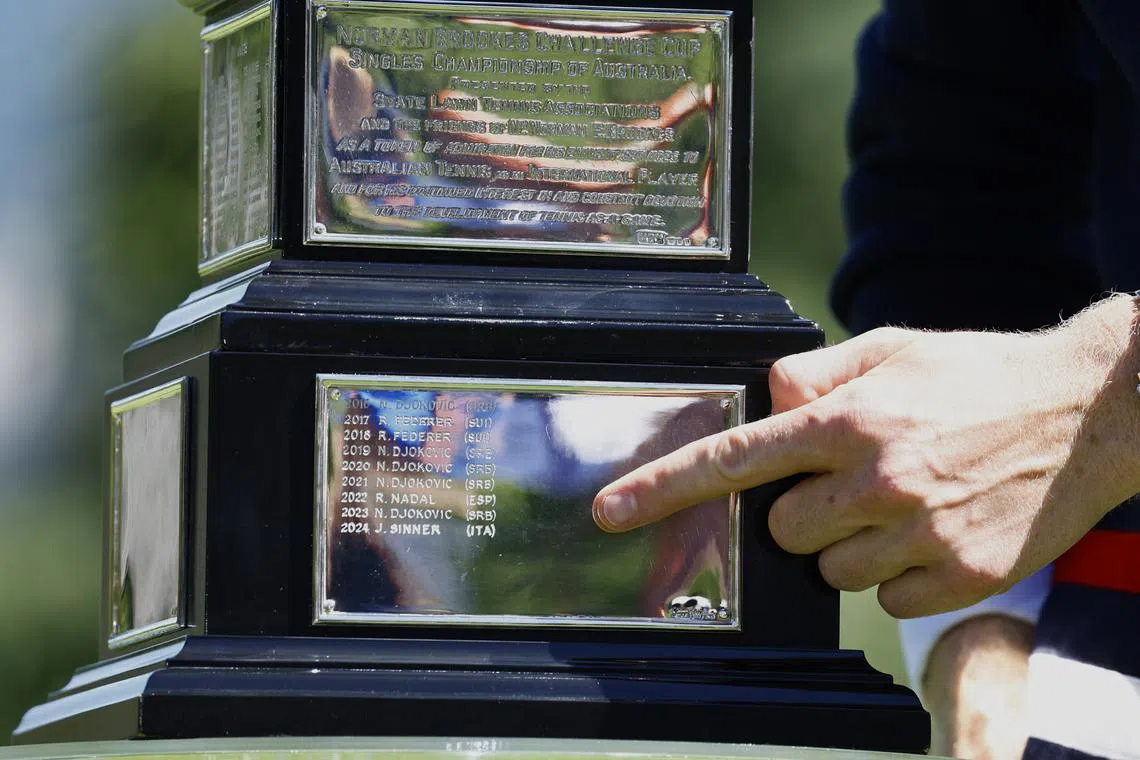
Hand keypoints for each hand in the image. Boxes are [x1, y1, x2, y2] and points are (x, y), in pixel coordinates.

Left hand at [593, 296, 1139, 616]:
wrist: (1090, 412)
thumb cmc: (979, 375)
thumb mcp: (891, 348)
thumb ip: (815, 372)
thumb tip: (762, 396)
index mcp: (851, 419)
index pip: (735, 460)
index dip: (663, 488)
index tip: (611, 511)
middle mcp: (879, 478)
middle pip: (782, 531)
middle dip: (802, 512)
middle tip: (854, 479)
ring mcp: (922, 532)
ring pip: (832, 570)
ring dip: (853, 543)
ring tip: (906, 498)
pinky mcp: (963, 576)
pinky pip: (887, 599)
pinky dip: (899, 573)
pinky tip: (936, 529)